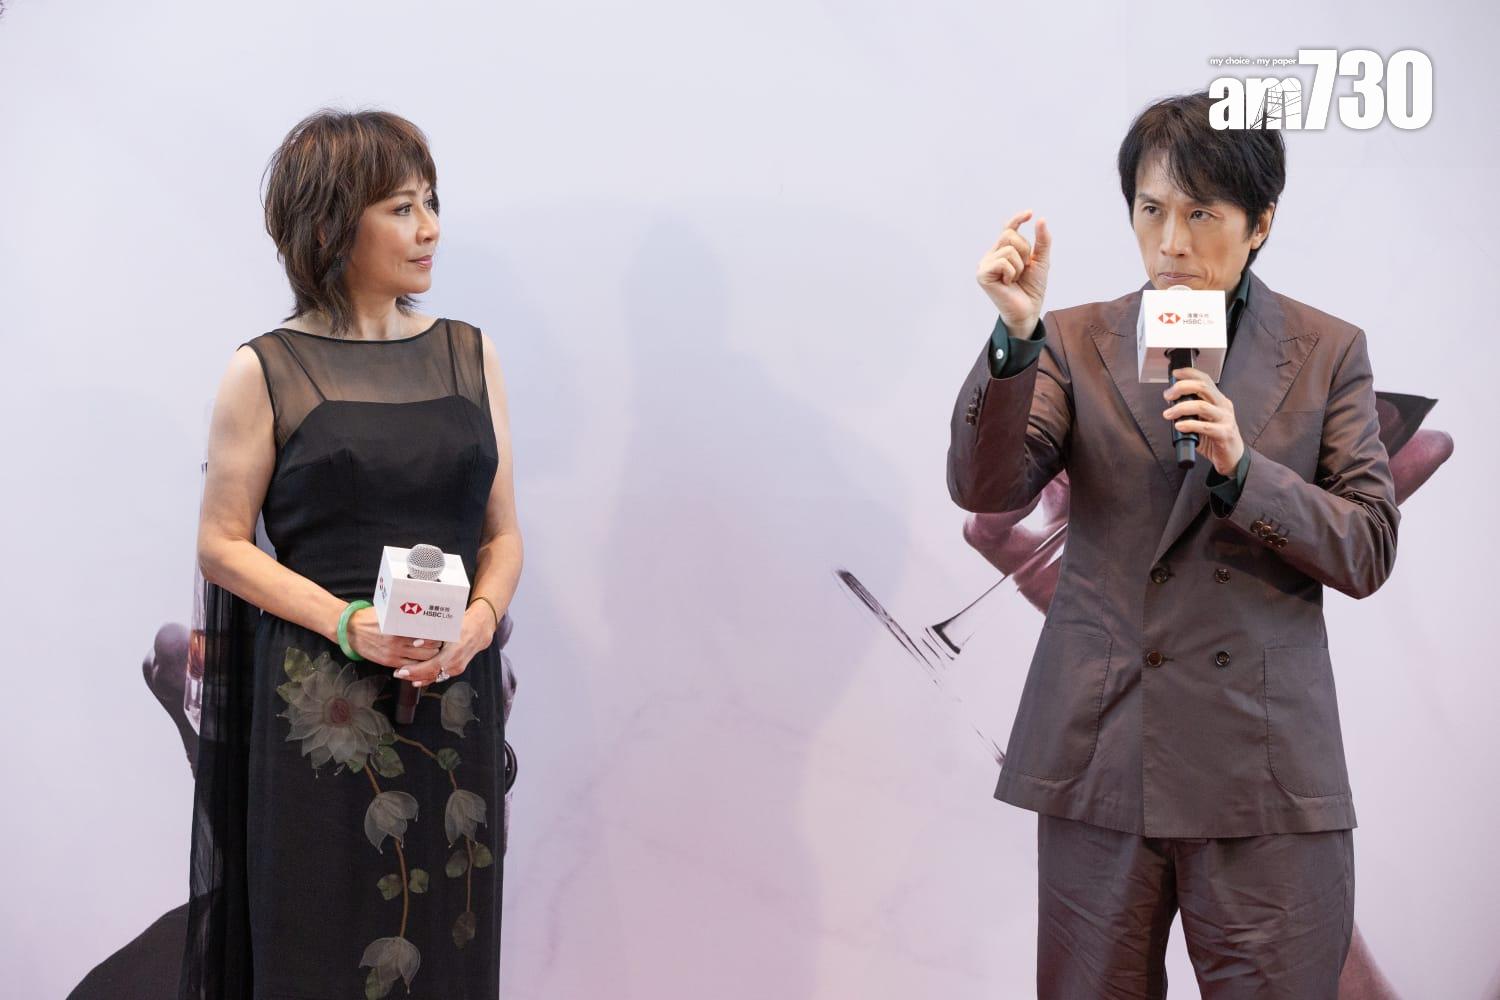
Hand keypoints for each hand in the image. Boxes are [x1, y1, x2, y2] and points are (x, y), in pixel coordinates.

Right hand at [345, 607, 444, 670]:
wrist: (350, 630)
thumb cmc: (371, 618)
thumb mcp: (389, 612)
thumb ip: (406, 614)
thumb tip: (425, 610)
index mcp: (399, 627)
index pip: (426, 634)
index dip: (438, 635)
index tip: (443, 632)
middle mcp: (397, 642)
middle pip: (428, 650)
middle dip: (437, 647)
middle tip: (440, 642)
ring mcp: (393, 654)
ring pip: (421, 661)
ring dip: (429, 657)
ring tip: (432, 650)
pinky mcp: (389, 662)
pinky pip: (409, 667)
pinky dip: (417, 665)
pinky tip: (420, 659)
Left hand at [392, 604, 498, 687]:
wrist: (479, 631)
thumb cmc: (462, 625)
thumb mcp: (448, 626)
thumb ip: (432, 636)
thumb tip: (416, 642)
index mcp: (454, 652)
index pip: (431, 666)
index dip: (416, 670)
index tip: (402, 670)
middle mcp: (456, 664)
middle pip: (431, 675)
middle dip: (413, 676)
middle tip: (397, 674)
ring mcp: (457, 669)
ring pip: (434, 678)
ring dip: (418, 678)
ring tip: (403, 676)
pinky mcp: (455, 670)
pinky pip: (439, 677)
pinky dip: (426, 678)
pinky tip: (416, 681)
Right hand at [976, 209, 1051, 335]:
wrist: (1028, 309)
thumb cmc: (1032, 288)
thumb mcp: (1041, 261)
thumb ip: (1042, 241)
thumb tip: (1041, 219)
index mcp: (1003, 251)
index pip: (1008, 229)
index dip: (1017, 219)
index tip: (1029, 213)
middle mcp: (991, 255)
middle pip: (1010, 235)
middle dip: (1025, 251)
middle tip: (1024, 269)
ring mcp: (985, 264)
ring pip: (1008, 249)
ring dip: (1019, 265)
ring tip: (1015, 278)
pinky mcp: (982, 275)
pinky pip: (1003, 261)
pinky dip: (1011, 272)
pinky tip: (1008, 283)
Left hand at [1161, 367, 1244, 475]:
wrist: (1232, 457)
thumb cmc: (1216, 438)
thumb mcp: (1203, 420)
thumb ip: (1191, 411)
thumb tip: (1171, 403)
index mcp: (1218, 400)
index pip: (1205, 380)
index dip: (1190, 373)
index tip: (1175, 374)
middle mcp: (1223, 406)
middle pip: (1203, 388)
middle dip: (1182, 388)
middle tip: (1168, 395)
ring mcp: (1226, 419)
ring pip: (1202, 406)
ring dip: (1181, 408)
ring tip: (1169, 414)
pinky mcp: (1225, 433)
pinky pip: (1205, 426)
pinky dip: (1189, 425)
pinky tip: (1179, 426)